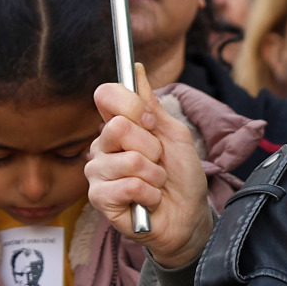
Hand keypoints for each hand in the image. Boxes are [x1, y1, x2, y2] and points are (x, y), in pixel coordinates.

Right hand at [87, 65, 213, 267]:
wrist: (188, 216)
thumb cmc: (181, 176)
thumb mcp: (173, 134)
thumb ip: (152, 105)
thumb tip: (135, 69)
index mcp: (117, 126)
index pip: (106, 95)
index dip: (132, 106)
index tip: (151, 122)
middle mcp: (101, 146)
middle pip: (118, 127)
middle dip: (151, 147)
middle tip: (158, 161)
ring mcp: (97, 173)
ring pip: (128, 160)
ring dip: (154, 174)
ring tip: (155, 184)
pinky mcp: (99, 199)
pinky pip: (129, 186)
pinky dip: (150, 194)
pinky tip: (148, 201)